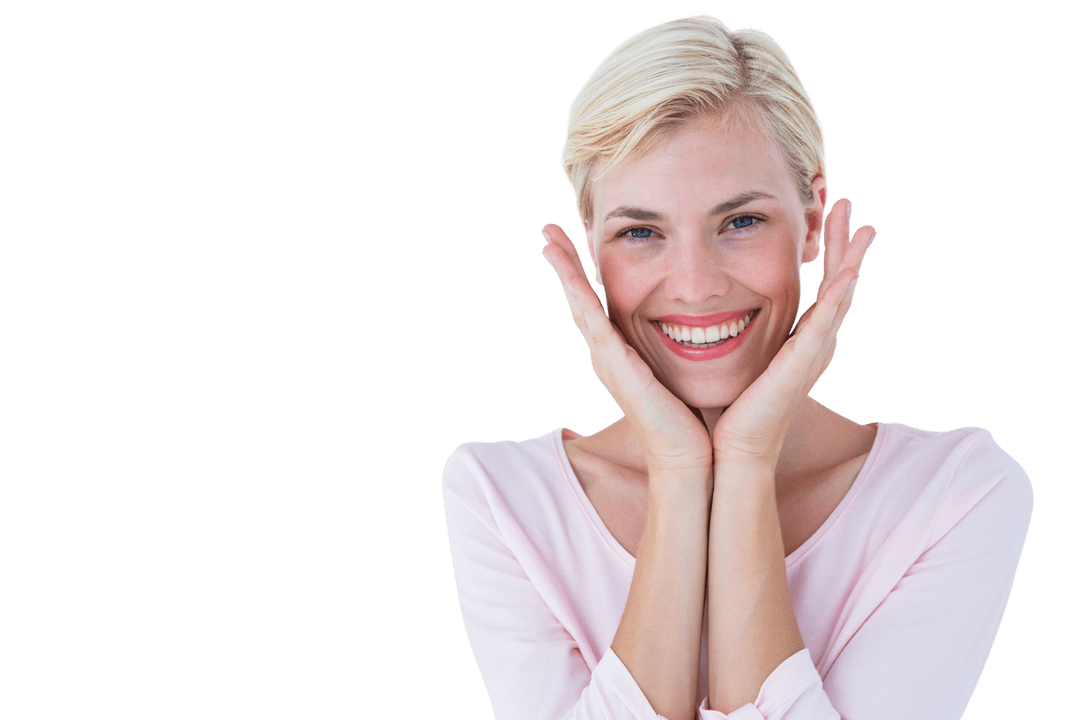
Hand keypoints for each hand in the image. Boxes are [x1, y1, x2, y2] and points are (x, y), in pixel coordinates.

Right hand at [540, 223, 713, 473]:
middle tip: (547, 231)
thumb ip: (681, 345)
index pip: (597, 303)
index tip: (577, 239)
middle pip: (578, 300)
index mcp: (620, 353)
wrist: (689, 457)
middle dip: (564, 264)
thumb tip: (701, 325)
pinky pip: (596, 326)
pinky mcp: (618, 368)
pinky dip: (581, 300)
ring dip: (564, 273)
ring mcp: (608, 361)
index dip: (583, 271)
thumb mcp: (682, 369)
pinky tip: (571, 278)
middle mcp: (607, 355)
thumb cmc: (692, 419)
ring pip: (579, 307)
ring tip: (548, 242)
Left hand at [711, 199, 876, 466]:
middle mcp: (812, 346)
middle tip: (847, 204)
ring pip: (839, 299)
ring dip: (851, 261)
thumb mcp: (734, 357)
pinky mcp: (801, 366)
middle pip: (837, 284)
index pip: (817, 286)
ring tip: (863, 228)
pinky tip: (848, 273)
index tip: (822, 215)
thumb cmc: (728, 409)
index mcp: (797, 341)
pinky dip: (837, 299)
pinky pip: (824, 326)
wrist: (730, 448)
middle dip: (844, 244)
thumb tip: (710, 306)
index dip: (824, 252)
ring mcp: (811, 355)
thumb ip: (734, 331)